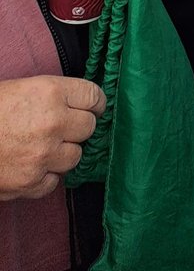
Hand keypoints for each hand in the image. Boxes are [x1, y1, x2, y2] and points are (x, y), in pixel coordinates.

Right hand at [0, 76, 105, 199]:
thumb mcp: (21, 88)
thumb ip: (53, 95)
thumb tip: (77, 104)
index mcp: (51, 92)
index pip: (94, 96)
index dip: (94, 103)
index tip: (93, 107)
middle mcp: (53, 123)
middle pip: (89, 127)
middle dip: (78, 128)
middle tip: (64, 127)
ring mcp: (43, 155)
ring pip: (76, 156)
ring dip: (63, 153)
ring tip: (44, 147)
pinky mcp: (31, 182)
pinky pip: (54, 181)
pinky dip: (46, 176)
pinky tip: (32, 165)